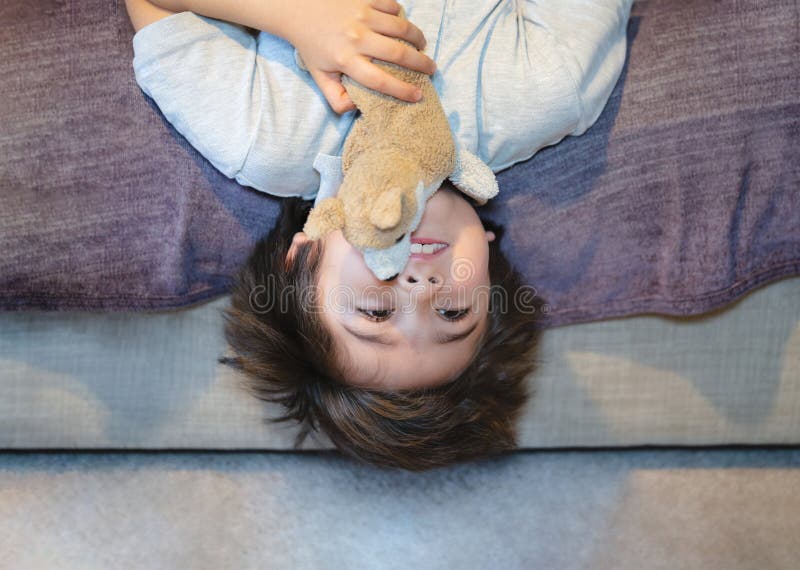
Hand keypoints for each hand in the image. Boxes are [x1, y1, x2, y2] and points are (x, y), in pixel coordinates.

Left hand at [284, 0, 436, 112]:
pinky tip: (402, 26)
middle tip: (431, 69)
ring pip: (402, 27)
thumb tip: (357, 109)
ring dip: (418, 38)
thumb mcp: (319, 76)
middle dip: (421, 64)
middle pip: (398, 53)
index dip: (402, 91)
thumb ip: (336, 98)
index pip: (380, 81)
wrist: (298, 7)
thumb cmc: (312, 45)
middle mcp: (357, 38)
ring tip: (423, 47)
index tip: (417, 96)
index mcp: (346, 60)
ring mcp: (363, 15)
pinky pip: (393, 7)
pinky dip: (401, 16)